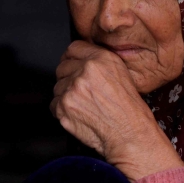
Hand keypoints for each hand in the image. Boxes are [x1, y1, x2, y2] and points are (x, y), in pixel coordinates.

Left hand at [51, 41, 183, 180]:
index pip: (73, 48)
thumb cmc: (129, 109)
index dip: (73, 58)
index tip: (72, 64)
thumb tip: (80, 59)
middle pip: (62, 67)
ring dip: (66, 95)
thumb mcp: (122, 74)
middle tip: (82, 91)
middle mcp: (85, 72)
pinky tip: (79, 114)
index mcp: (101, 59)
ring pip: (57, 87)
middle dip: (69, 78)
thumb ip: (99, 62)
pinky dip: (63, 111)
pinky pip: (54, 105)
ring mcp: (71, 90)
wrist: (129, 134)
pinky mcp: (63, 108)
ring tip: (85, 106)